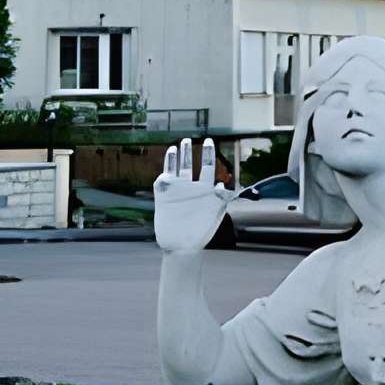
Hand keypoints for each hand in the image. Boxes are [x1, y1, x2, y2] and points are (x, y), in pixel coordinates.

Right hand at [154, 137, 230, 255]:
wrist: (182, 246)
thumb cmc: (201, 233)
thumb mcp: (216, 212)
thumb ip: (220, 198)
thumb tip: (221, 186)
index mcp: (206, 191)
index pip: (208, 167)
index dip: (208, 153)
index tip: (209, 140)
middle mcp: (191, 189)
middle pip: (191, 165)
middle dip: (190, 152)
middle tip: (188, 139)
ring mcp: (177, 192)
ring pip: (177, 170)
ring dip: (178, 156)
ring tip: (177, 145)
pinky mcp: (163, 197)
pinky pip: (163, 178)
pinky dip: (166, 168)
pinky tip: (168, 158)